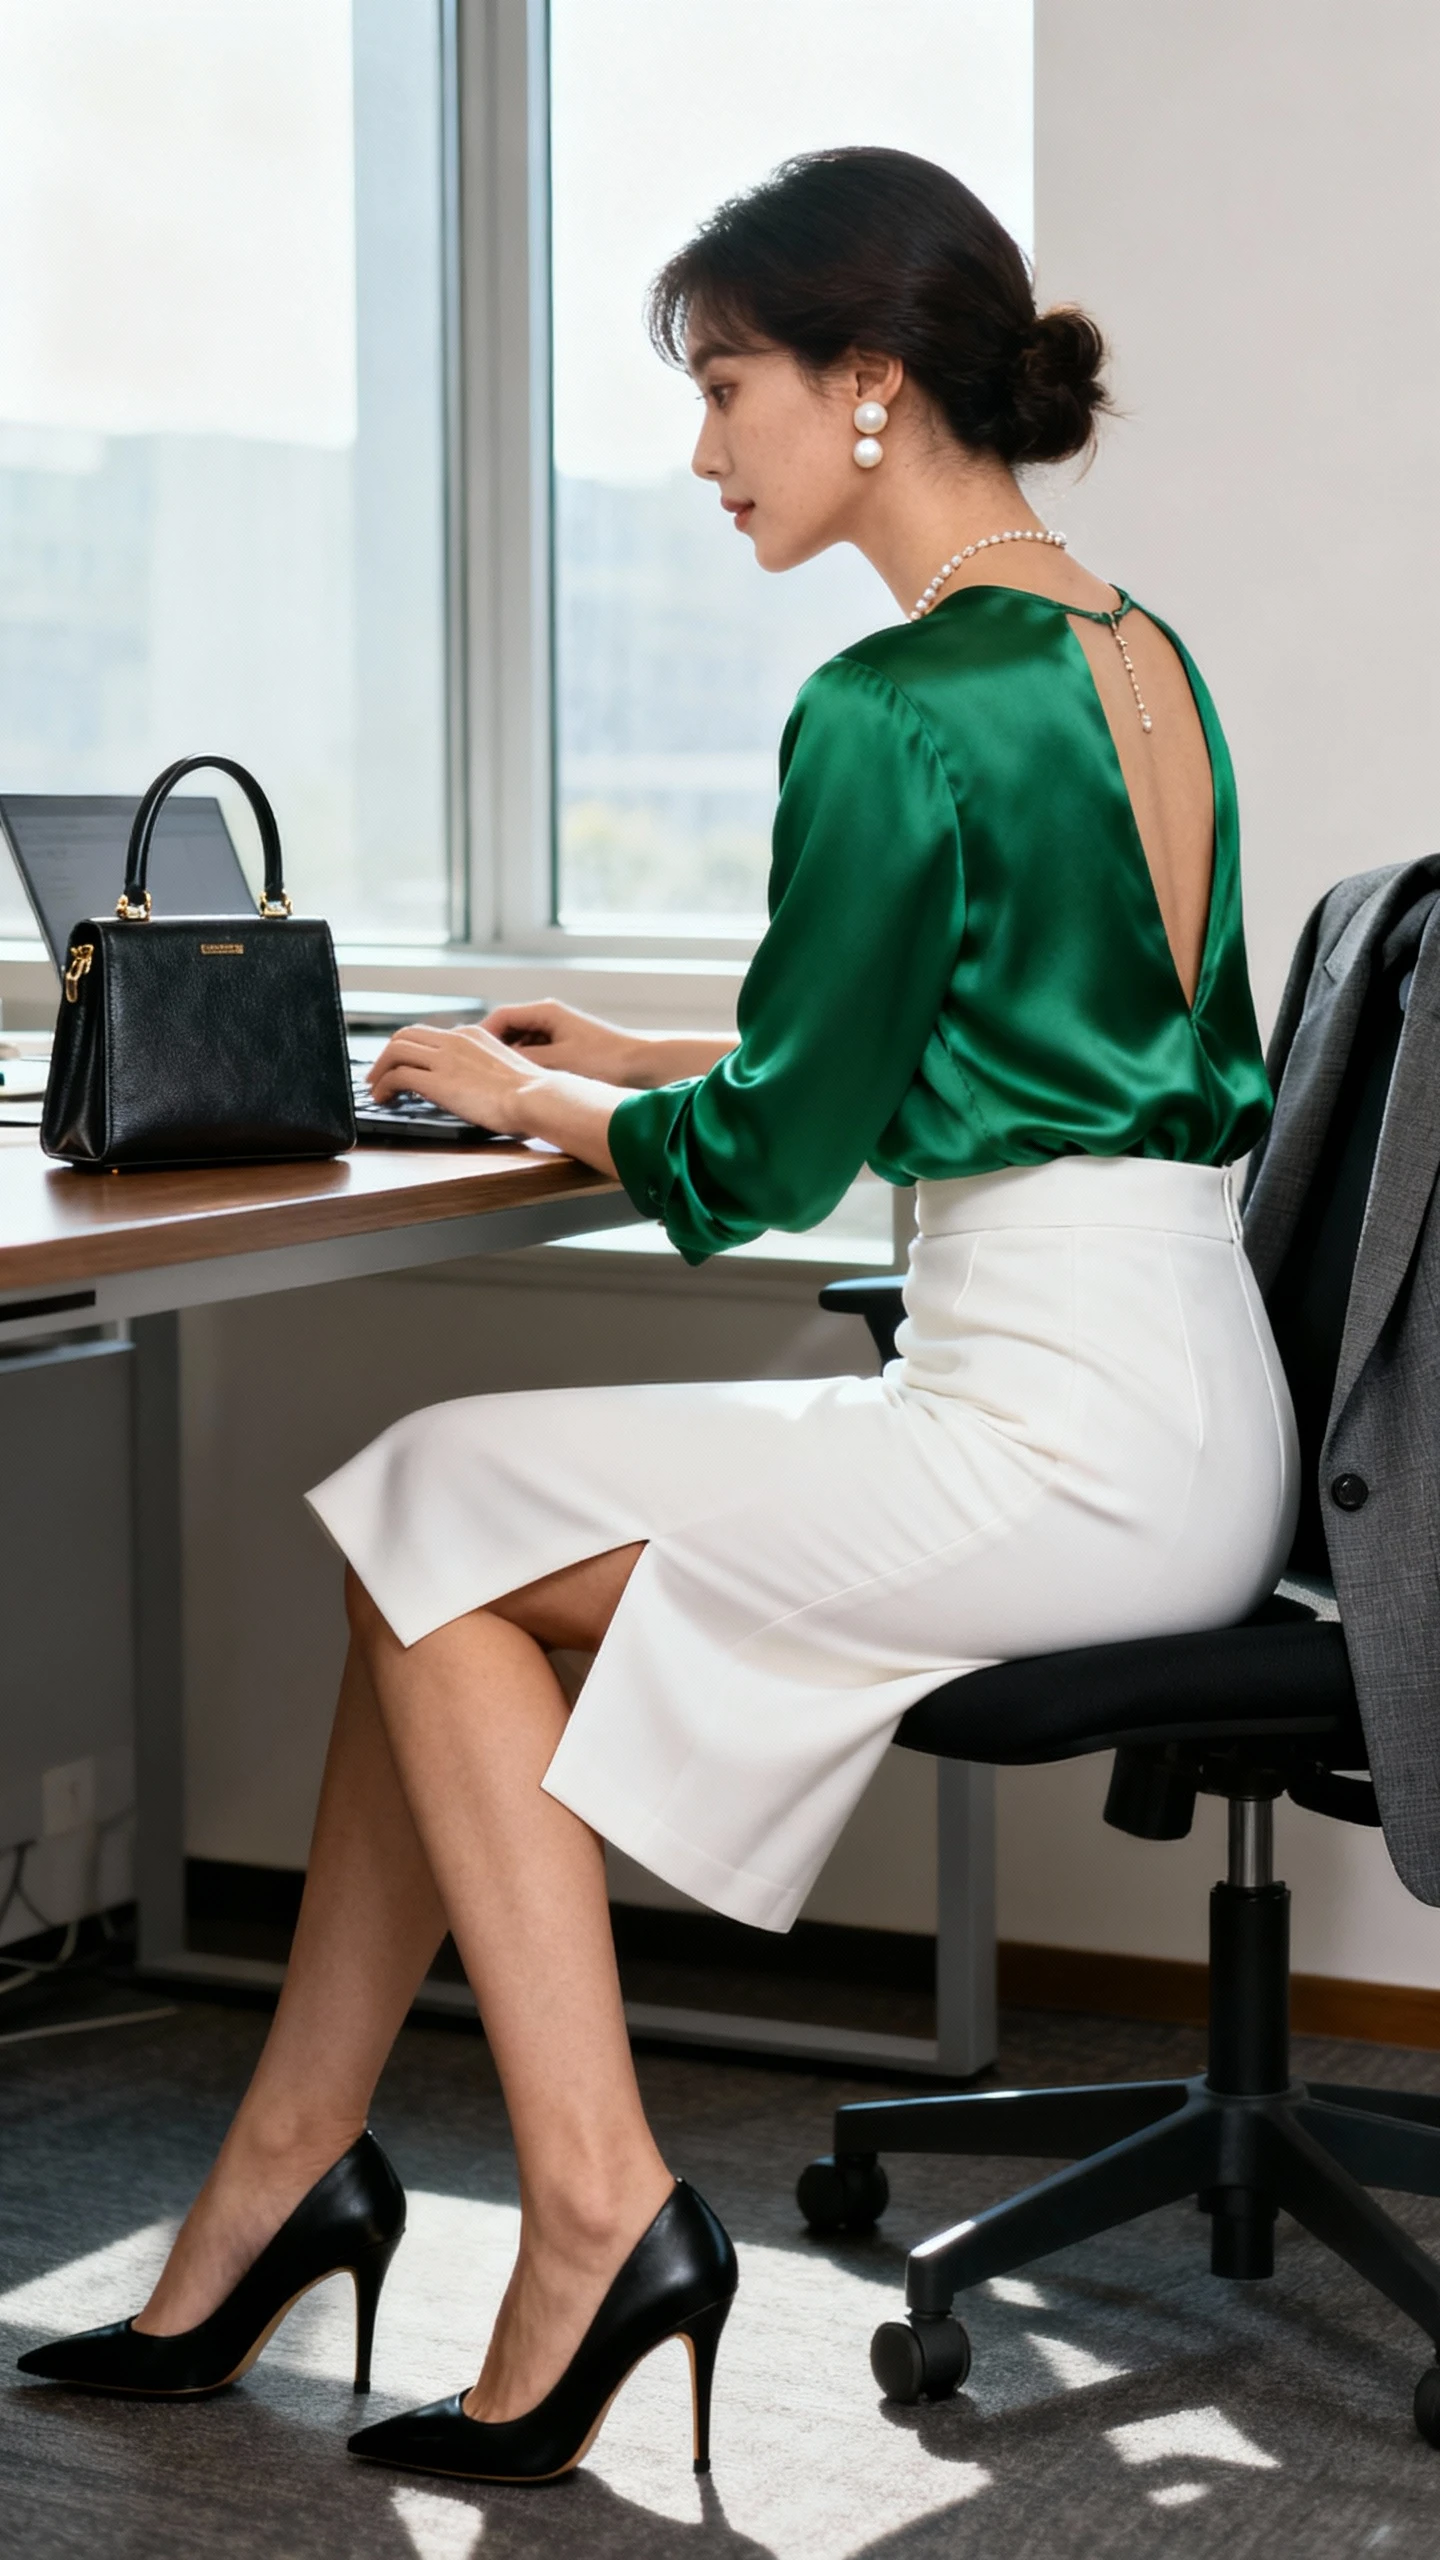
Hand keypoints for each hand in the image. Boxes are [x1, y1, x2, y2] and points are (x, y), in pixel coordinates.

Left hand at [367, 1022, 545, 1132]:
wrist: (537, 1097)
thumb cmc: (531, 1094)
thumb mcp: (505, 1069)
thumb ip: (484, 1069)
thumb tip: (477, 1086)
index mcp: (472, 1035)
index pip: (429, 1034)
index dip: (410, 1050)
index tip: (404, 1066)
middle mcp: (455, 1040)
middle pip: (405, 1035)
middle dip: (387, 1055)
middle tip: (380, 1075)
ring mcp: (444, 1058)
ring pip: (395, 1050)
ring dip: (380, 1069)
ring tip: (375, 1089)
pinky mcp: (437, 1080)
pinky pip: (397, 1075)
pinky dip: (384, 1086)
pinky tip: (383, 1099)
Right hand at [481, 1000, 640, 1084]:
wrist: (643, 1066)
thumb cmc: (605, 1060)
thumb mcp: (557, 1062)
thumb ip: (524, 1060)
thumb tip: (492, 1065)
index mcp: (545, 1012)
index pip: (500, 1017)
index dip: (480, 1036)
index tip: (466, 1056)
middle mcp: (551, 1017)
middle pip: (509, 1030)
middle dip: (493, 1050)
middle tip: (476, 1073)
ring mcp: (561, 1032)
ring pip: (523, 1045)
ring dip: (511, 1061)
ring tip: (498, 1082)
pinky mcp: (569, 1048)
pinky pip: (539, 1055)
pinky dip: (528, 1067)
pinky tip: (525, 1086)